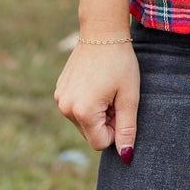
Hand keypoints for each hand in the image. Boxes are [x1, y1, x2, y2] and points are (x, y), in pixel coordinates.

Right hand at [53, 40, 138, 159]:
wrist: (102, 32)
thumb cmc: (120, 64)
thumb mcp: (129, 97)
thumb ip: (127, 129)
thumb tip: (126, 157)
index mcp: (82, 111)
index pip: (101, 143)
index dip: (116, 131)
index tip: (121, 109)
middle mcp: (65, 108)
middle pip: (91, 133)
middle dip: (106, 121)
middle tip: (115, 96)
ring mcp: (59, 98)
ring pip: (84, 122)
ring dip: (97, 112)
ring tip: (105, 88)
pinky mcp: (59, 90)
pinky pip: (76, 109)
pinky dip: (88, 102)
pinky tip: (96, 83)